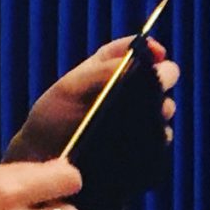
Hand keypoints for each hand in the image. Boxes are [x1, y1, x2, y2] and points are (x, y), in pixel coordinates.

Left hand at [7, 36, 179, 161]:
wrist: (45, 162)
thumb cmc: (52, 120)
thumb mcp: (69, 90)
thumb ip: (99, 73)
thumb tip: (132, 62)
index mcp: (106, 69)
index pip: (133, 50)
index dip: (148, 47)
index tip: (158, 52)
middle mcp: (126, 90)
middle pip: (159, 75)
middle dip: (163, 77)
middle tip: (158, 84)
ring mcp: (135, 117)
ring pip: (164, 106)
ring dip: (162, 108)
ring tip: (151, 114)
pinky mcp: (141, 143)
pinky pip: (161, 136)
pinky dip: (158, 135)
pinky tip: (150, 136)